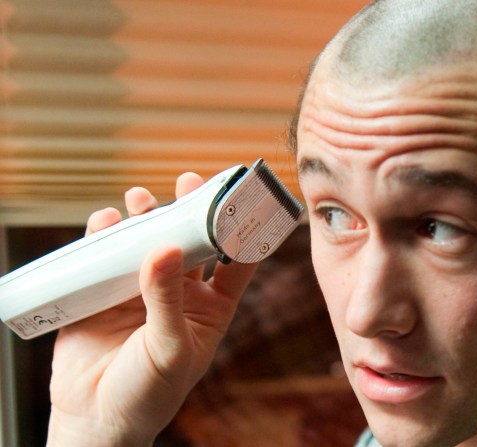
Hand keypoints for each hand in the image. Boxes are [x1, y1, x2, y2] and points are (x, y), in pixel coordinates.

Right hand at [47, 173, 258, 445]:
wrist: (95, 418)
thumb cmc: (149, 394)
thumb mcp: (169, 347)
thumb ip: (166, 299)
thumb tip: (164, 248)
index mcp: (212, 307)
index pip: (237, 261)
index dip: (243, 229)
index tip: (246, 197)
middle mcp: (180, 293)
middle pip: (190, 240)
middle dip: (190, 209)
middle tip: (188, 181)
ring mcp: (141, 289)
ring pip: (149, 240)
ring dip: (147, 215)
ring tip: (142, 198)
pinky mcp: (103, 291)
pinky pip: (106, 253)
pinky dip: (106, 232)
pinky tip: (108, 221)